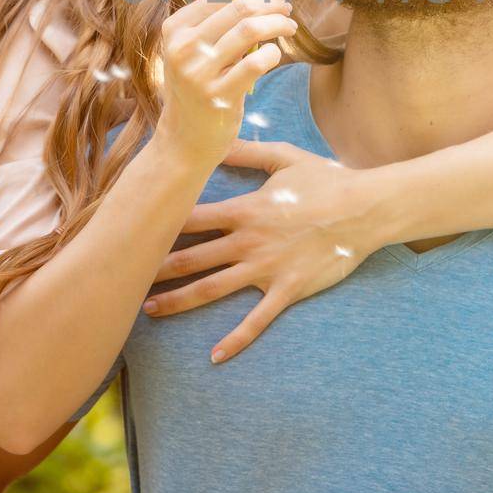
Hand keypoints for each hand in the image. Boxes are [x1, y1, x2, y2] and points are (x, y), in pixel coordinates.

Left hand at [142, 141, 384, 362]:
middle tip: (126, 279)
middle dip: (157, 269)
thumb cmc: (327, 180)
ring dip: (179, 300)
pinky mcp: (287, 290)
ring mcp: (266, 269)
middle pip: (192, 257)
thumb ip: (247, 150)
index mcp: (245, 209)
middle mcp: (248, 241)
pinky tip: (214, 356)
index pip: (191, 219)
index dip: (161, 226)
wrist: (365, 208)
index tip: (134, 232)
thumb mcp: (284, 158)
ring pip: (213, 288)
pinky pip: (256, 320)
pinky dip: (235, 340)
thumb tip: (216, 136)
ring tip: (151, 310)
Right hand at [155, 0, 296, 169]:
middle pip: (240, 7)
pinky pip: (256, 63)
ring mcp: (198, 72)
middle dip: (273, 3)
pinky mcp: (217, 96)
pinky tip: (276, 54)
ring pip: (250, 29)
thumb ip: (222, 20)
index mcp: (176, 27)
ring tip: (289, 27)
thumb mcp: (197, 49)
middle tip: (288, 9)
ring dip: (278, 23)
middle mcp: (183, 46)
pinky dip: (274, 53)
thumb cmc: (199, 86)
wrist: (184, 140)